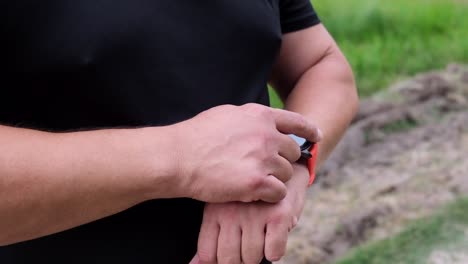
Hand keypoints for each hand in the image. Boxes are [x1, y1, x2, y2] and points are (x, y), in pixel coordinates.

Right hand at [175, 103, 320, 202]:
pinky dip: (269, 196)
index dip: (309, 130)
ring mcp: (263, 158)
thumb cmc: (196, 136)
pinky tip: (254, 194)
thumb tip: (260, 121)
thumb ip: (248, 118)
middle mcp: (266, 134)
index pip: (296, 121)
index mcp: (260, 116)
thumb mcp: (225, 115)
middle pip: (293, 151)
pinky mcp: (257, 182)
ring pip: (286, 174)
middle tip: (267, 169)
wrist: (178, 157)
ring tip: (253, 182)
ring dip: (274, 179)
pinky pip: (278, 192)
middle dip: (283, 161)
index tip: (316, 137)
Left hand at [191, 164, 309, 263]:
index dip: (219, 260)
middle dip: (240, 258)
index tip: (230, 251)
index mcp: (214, 211)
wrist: (283, 169)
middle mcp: (232, 212)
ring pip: (251, 258)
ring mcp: (255, 214)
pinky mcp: (278, 215)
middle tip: (247, 242)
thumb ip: (210, 239)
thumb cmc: (250, 197)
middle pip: (229, 259)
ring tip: (261, 233)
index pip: (207, 254)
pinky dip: (275, 250)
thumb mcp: (223, 210)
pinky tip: (273, 234)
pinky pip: (273, 253)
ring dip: (259, 253)